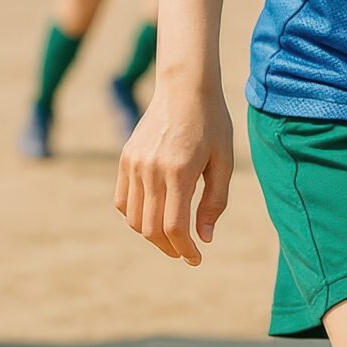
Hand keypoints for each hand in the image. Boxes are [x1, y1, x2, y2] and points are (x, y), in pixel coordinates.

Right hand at [115, 78, 233, 265]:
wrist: (185, 87)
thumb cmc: (212, 123)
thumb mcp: (224, 162)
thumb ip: (215, 202)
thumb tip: (205, 238)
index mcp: (179, 172)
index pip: (174, 227)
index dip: (185, 250)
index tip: (196, 259)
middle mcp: (152, 170)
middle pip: (151, 229)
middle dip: (170, 247)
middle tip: (186, 251)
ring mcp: (134, 164)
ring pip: (133, 219)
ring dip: (151, 234)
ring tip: (172, 235)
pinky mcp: (125, 159)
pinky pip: (122, 200)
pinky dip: (135, 215)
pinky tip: (154, 214)